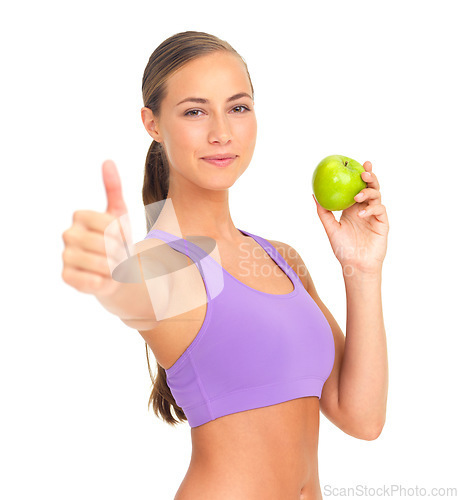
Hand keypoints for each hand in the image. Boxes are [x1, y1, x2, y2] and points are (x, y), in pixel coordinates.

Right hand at [61, 160, 130, 295]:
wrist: (116, 270)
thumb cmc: (117, 240)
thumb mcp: (119, 214)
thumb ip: (113, 188)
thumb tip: (108, 161)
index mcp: (80, 216)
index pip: (109, 224)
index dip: (122, 233)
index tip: (121, 237)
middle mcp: (68, 234)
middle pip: (104, 244)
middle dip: (119, 252)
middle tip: (118, 254)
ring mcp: (65, 255)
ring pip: (100, 263)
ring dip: (114, 268)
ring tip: (113, 266)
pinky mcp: (66, 276)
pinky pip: (92, 281)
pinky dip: (104, 282)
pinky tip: (102, 278)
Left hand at [312, 161, 388, 275]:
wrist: (355, 265)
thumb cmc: (342, 248)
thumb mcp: (330, 228)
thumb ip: (323, 212)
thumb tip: (313, 195)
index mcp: (353, 207)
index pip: (357, 187)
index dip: (359, 174)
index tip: (356, 163)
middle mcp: (365, 209)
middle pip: (371, 188)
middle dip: (369, 177)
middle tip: (364, 171)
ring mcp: (375, 215)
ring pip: (377, 196)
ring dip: (369, 192)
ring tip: (358, 195)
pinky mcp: (382, 223)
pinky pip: (379, 210)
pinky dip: (371, 209)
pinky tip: (361, 213)